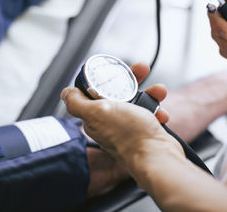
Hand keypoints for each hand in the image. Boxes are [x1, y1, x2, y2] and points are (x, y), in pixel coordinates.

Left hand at [61, 63, 180, 165]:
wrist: (157, 155)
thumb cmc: (129, 135)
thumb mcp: (98, 112)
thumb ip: (77, 103)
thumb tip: (65, 93)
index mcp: (96, 117)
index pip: (96, 92)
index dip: (105, 79)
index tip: (116, 70)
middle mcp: (111, 123)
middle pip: (118, 93)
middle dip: (132, 80)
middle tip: (142, 70)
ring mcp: (128, 128)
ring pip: (137, 102)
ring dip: (149, 94)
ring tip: (158, 91)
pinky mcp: (144, 132)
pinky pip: (150, 114)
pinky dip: (157, 110)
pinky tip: (161, 113)